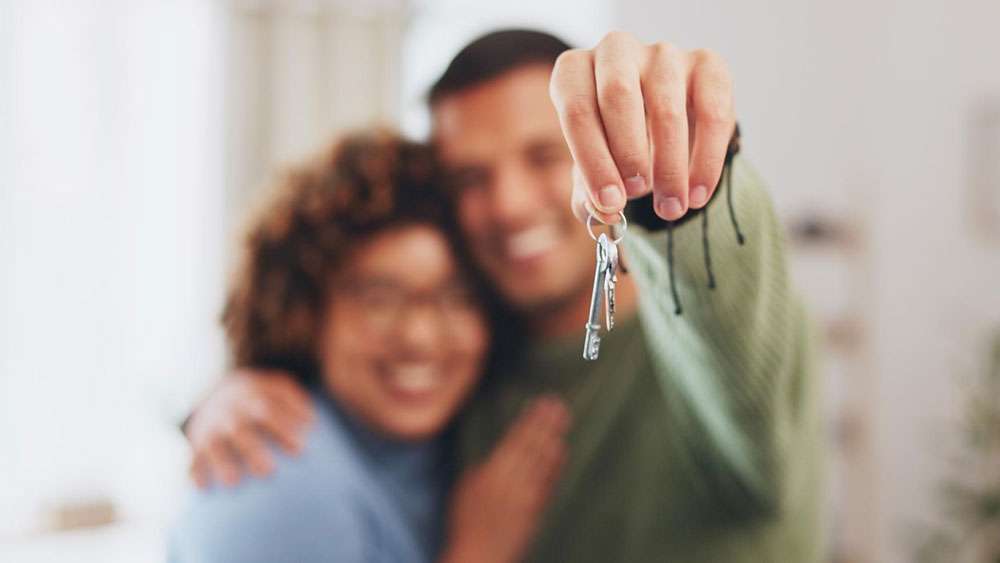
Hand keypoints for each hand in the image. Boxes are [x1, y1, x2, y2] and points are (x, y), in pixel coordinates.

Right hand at [185, 369, 312, 487]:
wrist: (218, 388)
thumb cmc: (260, 396)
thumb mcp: (277, 387)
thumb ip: (295, 400)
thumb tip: (313, 421)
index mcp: (252, 397)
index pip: (269, 411)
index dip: (283, 428)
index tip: (300, 449)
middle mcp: (231, 412)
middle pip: (241, 430)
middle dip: (253, 450)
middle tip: (268, 472)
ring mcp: (212, 426)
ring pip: (214, 445)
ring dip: (222, 463)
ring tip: (233, 483)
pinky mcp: (197, 441)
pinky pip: (193, 457)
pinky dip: (194, 471)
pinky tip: (202, 488)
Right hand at [440, 396, 569, 562]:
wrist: (480, 556)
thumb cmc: (465, 523)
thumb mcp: (465, 489)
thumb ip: (482, 469)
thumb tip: (496, 455)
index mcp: (492, 472)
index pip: (515, 439)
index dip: (529, 420)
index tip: (540, 404)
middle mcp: (513, 481)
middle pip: (532, 445)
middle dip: (545, 423)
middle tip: (558, 405)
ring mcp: (527, 496)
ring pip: (543, 461)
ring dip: (553, 439)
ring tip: (563, 421)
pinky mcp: (537, 509)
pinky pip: (548, 481)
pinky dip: (555, 465)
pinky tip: (561, 452)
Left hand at [549, 32, 735, 222]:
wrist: (660, 125)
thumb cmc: (614, 145)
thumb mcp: (595, 167)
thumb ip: (589, 193)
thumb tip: (604, 212)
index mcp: (576, 70)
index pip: (577, 109)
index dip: (592, 160)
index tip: (610, 202)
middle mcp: (616, 51)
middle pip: (618, 96)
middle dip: (628, 154)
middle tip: (638, 195)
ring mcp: (663, 53)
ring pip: (666, 108)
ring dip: (669, 166)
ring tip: (671, 207)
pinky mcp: (707, 64)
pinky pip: (712, 112)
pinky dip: (706, 160)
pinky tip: (697, 195)